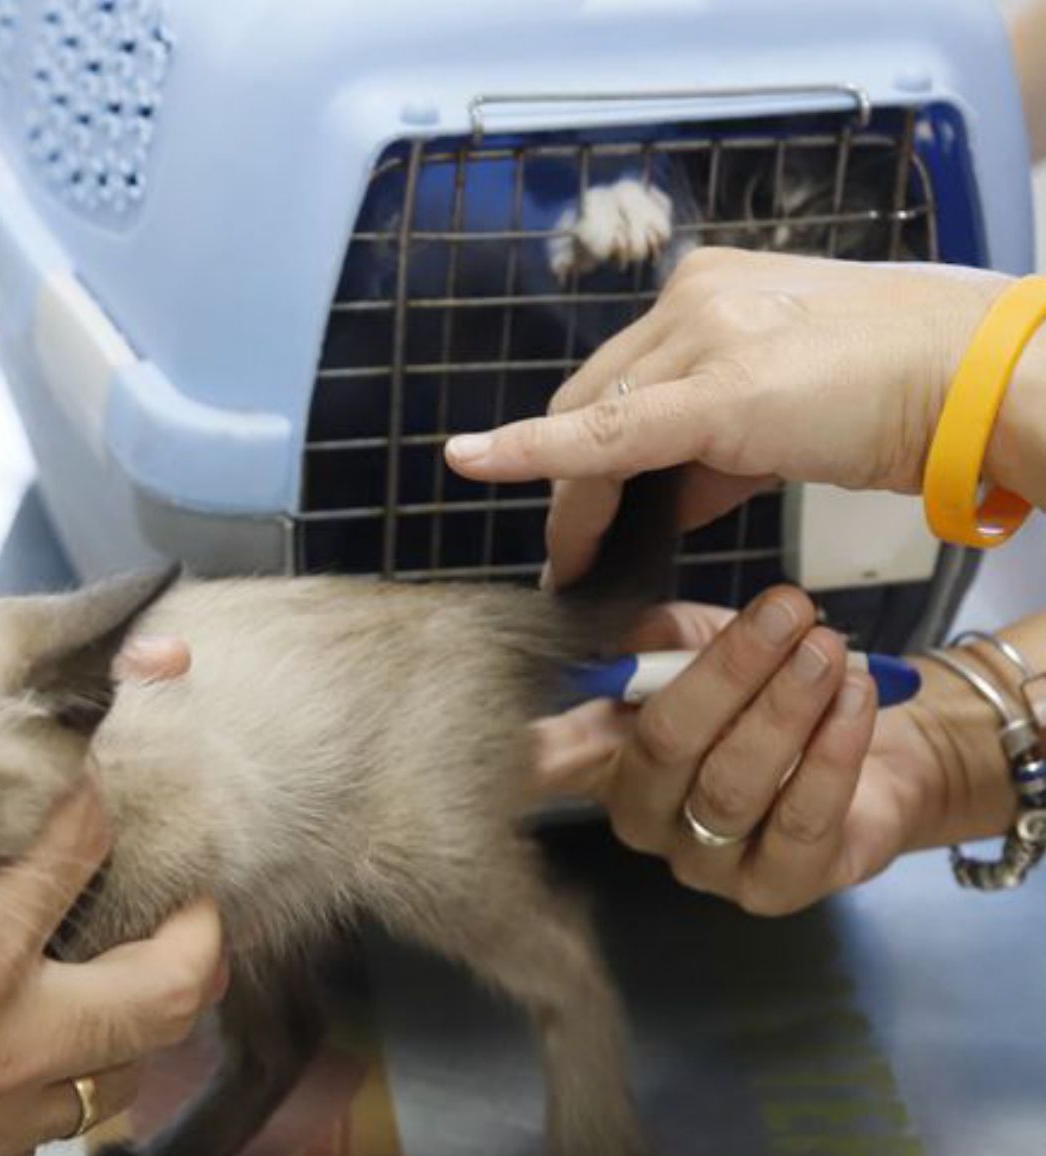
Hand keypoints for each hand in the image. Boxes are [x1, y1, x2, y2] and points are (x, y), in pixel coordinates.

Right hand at [0, 786, 224, 1155]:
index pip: (72, 854)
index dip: (90, 801)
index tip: (88, 785)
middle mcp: (7, 1058)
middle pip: (165, 996)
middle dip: (200, 939)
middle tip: (194, 911)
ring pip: (101, 1078)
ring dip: (102, 1029)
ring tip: (73, 994)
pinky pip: (31, 1139)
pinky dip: (27, 1097)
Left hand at [445, 250, 1016, 583]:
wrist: (976, 382)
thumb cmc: (898, 398)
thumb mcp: (782, 418)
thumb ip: (713, 451)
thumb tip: (666, 498)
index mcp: (708, 293)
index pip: (617, 383)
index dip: (580, 455)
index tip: (572, 515)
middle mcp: (693, 300)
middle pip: (590, 405)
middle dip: (572, 490)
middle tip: (570, 561)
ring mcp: (702, 332)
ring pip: (592, 428)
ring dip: (576, 505)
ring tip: (577, 569)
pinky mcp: (715, 387)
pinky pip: (602, 430)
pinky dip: (532, 451)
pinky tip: (473, 461)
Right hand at [532, 587, 1012, 914]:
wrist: (874, 747)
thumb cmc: (768, 694)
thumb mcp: (707, 643)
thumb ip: (662, 634)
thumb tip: (632, 636)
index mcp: (609, 758)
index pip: (550, 762)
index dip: (535, 745)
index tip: (536, 715)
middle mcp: (645, 818)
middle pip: (664, 745)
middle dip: (729, 671)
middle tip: (787, 612)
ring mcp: (704, 863)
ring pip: (733, 785)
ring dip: (787, 707)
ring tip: (827, 650)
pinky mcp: (772, 890)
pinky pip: (800, 822)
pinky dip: (833, 753)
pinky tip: (854, 700)